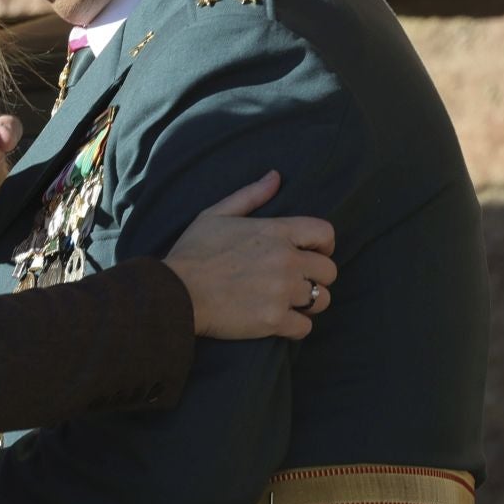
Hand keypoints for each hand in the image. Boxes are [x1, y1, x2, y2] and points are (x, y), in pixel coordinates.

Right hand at [163, 171, 337, 340]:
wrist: (174, 293)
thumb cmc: (193, 253)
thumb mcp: (216, 214)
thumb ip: (250, 195)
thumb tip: (275, 177)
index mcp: (275, 231)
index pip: (325, 233)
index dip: (325, 245)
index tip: (314, 254)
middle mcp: (285, 260)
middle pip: (328, 271)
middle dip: (316, 277)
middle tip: (297, 283)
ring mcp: (281, 291)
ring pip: (320, 299)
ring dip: (309, 303)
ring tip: (290, 303)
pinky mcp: (273, 320)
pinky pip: (305, 327)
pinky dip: (296, 326)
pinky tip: (281, 321)